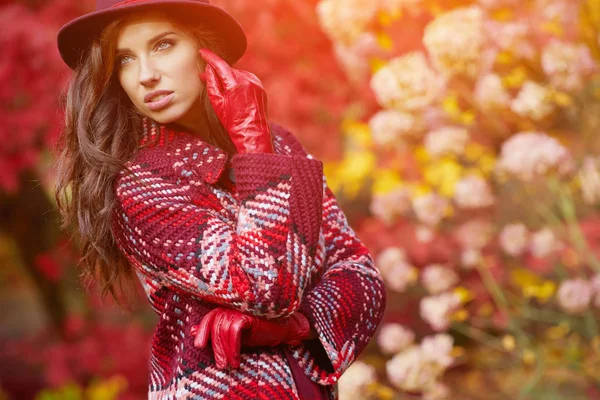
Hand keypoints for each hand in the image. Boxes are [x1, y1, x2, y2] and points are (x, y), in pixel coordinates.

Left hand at [190, 308, 310, 369]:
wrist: (285, 327)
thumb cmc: (260, 331)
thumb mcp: (235, 334)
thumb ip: (216, 332)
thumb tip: (192, 332)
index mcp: (228, 309)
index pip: (210, 317)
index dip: (201, 329)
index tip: (199, 345)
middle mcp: (232, 306)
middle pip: (214, 323)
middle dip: (214, 345)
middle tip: (219, 363)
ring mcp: (240, 308)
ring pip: (223, 329)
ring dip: (225, 351)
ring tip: (229, 364)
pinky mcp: (249, 314)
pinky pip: (234, 331)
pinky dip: (234, 348)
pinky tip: (237, 359)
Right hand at [198, 48, 273, 153]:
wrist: (252, 133)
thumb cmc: (232, 121)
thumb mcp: (217, 102)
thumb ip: (212, 83)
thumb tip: (209, 68)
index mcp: (235, 83)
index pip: (220, 64)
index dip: (210, 57)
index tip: (202, 51)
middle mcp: (248, 80)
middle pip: (228, 70)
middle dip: (217, 72)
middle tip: (204, 77)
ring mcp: (256, 83)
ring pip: (237, 74)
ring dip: (228, 78)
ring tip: (220, 90)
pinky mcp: (261, 88)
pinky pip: (246, 80)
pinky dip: (238, 83)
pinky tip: (234, 94)